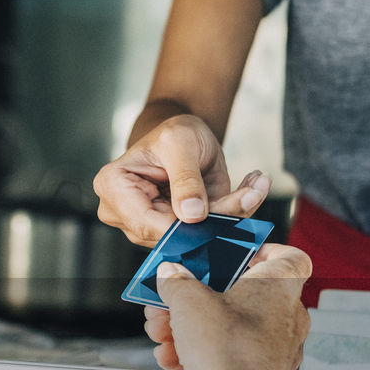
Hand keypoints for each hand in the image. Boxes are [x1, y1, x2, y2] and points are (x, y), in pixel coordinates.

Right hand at [93, 115, 271, 246]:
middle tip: (254, 192)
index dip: (186, 226)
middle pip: (172, 233)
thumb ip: (185, 179)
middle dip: (217, 218)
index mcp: (113, 187)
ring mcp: (147, 225)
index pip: (147, 222)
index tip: (227, 215)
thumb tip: (192, 214)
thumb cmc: (173, 132)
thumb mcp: (180, 143)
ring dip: (230, 215)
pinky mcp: (172, 231)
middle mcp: (124, 213)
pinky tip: (251, 192)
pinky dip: (231, 215)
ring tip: (256, 186)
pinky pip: (204, 233)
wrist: (183, 136)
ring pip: (192, 237)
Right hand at [146, 244, 311, 369]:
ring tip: (163, 330)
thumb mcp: (188, 302)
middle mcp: (284, 315)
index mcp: (279, 286)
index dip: (262, 251)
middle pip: (241, 293)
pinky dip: (199, 353)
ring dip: (191, 326)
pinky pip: (227, 353)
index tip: (234, 254)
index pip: (289, 256)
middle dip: (199, 296)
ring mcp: (273, 347)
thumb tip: (170, 275)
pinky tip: (172, 355)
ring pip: (229, 325)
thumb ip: (176, 282)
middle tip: (174, 297)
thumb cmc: (228, 352)